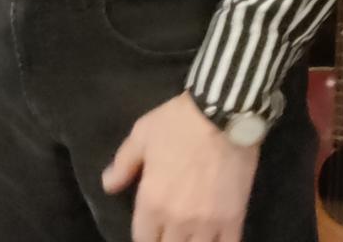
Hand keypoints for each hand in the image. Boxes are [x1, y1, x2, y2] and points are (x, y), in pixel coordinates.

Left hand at [100, 92, 257, 241]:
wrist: (222, 113)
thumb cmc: (177, 123)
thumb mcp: (141, 136)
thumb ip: (123, 164)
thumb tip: (108, 185)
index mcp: (152, 202)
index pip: (143, 239)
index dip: (146, 235)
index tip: (150, 229)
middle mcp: (177, 220)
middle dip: (167, 240)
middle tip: (170, 231)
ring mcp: (207, 222)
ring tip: (190, 235)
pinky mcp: (233, 218)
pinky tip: (214, 237)